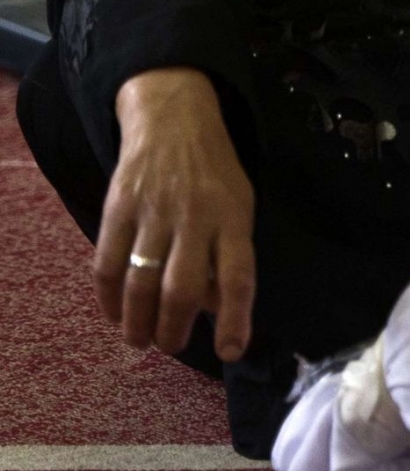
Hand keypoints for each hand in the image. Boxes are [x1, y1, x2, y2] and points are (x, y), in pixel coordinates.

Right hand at [98, 68, 256, 360]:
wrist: (173, 118)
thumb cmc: (214, 172)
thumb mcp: (239, 204)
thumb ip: (230, 253)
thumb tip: (218, 308)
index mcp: (234, 217)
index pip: (239, 276)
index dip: (236, 318)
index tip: (232, 352)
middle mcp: (195, 217)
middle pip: (182, 288)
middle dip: (174, 329)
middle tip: (171, 346)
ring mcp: (153, 212)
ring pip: (142, 283)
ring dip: (138, 322)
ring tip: (140, 341)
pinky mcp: (118, 209)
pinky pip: (108, 264)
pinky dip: (109, 298)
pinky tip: (113, 314)